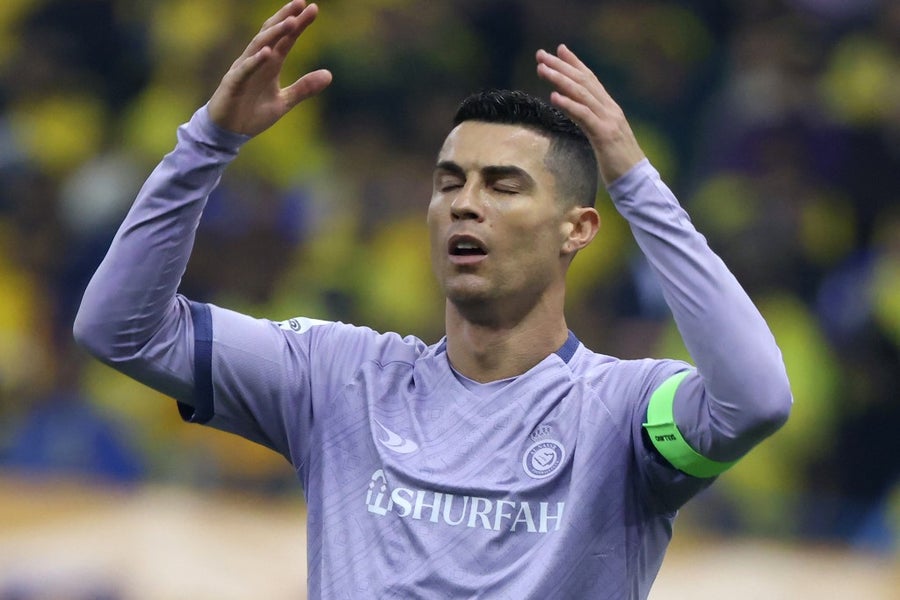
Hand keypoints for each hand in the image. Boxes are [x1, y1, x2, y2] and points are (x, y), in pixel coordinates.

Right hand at [208, 1, 331, 135]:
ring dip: (274, 34)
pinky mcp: (233, 84)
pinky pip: (244, 70)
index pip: (286, 40)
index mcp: (270, 65)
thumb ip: (304, 88)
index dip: (298, 24)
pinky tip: (267, 52)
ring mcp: (243, 71)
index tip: (313, 8)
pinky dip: (255, 61)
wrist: (228, 132)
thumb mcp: (284, 102)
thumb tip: (329, 75)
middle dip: (285, 18)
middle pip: (271, 34)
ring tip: (290, 23)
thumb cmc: (252, 114)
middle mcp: (256, 62)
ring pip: (258, 46)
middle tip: (301, 4)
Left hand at [536, 45, 644, 184]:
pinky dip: (569, 104)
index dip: (575, 64)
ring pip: (582, 94)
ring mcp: (609, 121)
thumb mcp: (603, 138)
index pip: (591, 80)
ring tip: (542, 69)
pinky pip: (584, 116)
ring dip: (560, 79)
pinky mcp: (604, 135)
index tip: (560, 50)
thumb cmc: (618, 163)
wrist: (636, 181)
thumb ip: (591, 123)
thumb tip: (576, 114)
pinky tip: (554, 96)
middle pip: (584, 81)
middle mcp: (610, 110)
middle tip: (541, 54)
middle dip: (561, 66)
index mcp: (610, 109)